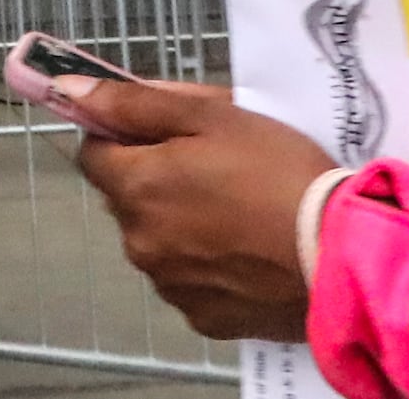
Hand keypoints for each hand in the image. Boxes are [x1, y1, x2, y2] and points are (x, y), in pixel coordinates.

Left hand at [64, 77, 335, 342]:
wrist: (339, 252)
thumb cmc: (278, 171)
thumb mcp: (212, 114)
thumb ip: (134, 102)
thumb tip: (69, 90)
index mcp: (136, 187)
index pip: (93, 152)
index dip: (121, 135)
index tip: (163, 131)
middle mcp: (139, 242)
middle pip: (127, 198)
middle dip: (155, 179)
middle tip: (214, 166)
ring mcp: (169, 285)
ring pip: (156, 241)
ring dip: (179, 223)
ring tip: (238, 212)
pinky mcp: (203, 317)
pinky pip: (188, 280)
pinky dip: (206, 264)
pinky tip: (246, 251)